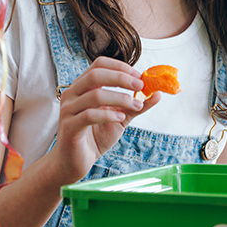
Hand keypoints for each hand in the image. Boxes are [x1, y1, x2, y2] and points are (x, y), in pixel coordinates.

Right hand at [50, 57, 159, 183]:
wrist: (75, 161)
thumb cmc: (95, 137)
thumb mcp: (120, 118)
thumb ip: (135, 106)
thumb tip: (157, 93)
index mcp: (82, 87)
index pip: (99, 64)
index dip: (120, 67)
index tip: (140, 76)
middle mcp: (72, 94)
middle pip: (95, 74)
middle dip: (121, 78)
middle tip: (141, 86)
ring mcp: (68, 110)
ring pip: (95, 95)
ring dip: (120, 98)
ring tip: (135, 106)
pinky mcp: (69, 126)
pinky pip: (89, 115)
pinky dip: (108, 115)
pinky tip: (120, 118)